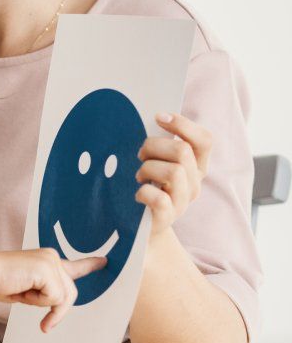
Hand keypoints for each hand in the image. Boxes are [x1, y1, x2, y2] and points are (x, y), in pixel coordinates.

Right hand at [0, 249, 105, 332]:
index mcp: (47, 260)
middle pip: (70, 293)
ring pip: (62, 297)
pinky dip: (37, 301)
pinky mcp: (47, 270)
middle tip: (44, 324)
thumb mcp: (28, 289)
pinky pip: (54, 298)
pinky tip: (22, 290)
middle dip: (57, 311)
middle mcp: (53, 257)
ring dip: (41, 304)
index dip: (89, 265)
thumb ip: (44, 292)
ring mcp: (52, 262)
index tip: (104, 262)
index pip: (74, 265)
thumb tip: (58, 302)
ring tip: (22, 294)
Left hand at [135, 112, 211, 237]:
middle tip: (140, 155)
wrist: (142, 226)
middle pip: (182, 151)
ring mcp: (183, 201)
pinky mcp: (168, 217)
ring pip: (173, 172)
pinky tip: (138, 194)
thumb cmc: (148, 185)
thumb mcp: (158, 161)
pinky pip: (160, 199)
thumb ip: (162, 144)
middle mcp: (195, 182)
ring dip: (148, 169)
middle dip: (154, 146)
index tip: (159, 117)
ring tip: (140, 176)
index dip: (183, 124)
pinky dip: (144, 192)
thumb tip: (154, 117)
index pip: (204, 140)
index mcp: (196, 165)